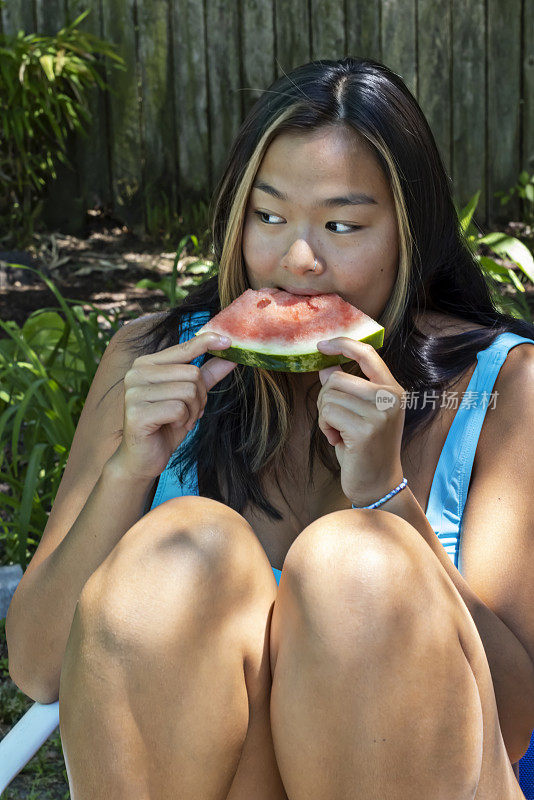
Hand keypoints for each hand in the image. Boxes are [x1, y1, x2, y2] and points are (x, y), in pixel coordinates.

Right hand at [112, 333, 236, 480]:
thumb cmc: (166, 425)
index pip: (183, 347)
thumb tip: (231, 357)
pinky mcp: (137, 412)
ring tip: (181, 420)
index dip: (207, 342)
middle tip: (191, 412)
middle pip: (192, 373)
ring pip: (188, 391)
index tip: (228, 341)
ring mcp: (134, 392)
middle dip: (200, 397)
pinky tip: (172, 426)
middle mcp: (136, 373)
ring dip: (193, 411)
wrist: (142, 459)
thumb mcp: (190, 398)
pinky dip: (183, 421)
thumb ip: (207, 376)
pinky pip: (178, 409)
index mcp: (146, 364)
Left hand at [316, 338, 405, 506]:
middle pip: (337, 378)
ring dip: (325, 416)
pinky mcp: (366, 430)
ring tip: (339, 432)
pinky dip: (325, 427)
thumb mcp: (358, 414)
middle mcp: (390, 398)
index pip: (367, 354)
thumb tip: (326, 368)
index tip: (322, 345)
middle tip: (334, 421)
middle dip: (325, 399)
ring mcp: (380, 413)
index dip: (342, 344)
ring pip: (329, 396)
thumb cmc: (365, 449)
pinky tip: (337, 440)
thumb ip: (347, 390)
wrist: (378, 484)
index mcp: (392, 390)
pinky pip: (328, 413)